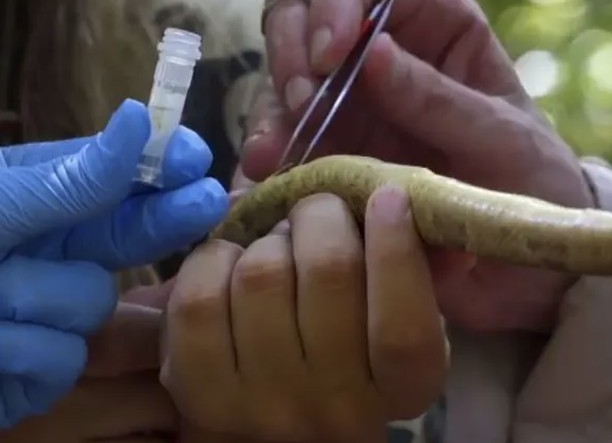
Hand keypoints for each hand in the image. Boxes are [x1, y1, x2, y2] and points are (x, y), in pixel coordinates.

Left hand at [0, 99, 227, 428]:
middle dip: (163, 219)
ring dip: (33, 301)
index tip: (194, 159)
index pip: (116, 178)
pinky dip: (16, 355)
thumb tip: (138, 118)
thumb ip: (71, 177)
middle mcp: (51, 253)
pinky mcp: (35, 374)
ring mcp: (46, 315)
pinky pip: (59, 361)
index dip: (157, 168)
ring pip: (89, 305)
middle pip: (127, 235)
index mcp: (38, 201)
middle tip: (208, 200)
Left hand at [161, 187, 447, 441]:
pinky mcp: (204, 396)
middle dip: (320, 215)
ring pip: (261, 273)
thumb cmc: (344, 357)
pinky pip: (200, 298)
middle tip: (316, 213)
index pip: (403, 327)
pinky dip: (213, 262)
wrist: (274, 431)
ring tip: (274, 248)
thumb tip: (401, 200)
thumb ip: (407, 271)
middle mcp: (340, 408)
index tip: (388, 196)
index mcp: (404, 388)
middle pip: (329, 271)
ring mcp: (268, 405)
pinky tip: (229, 270)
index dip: (396, 250)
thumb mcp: (392, 326)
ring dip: (266, 241)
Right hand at [240, 0, 593, 332]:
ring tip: (274, 155)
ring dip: (270, 108)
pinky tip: (267, 178)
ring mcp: (349, 101)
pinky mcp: (330, 151)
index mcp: (434, 22)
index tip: (332, 52)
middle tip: (302, 102)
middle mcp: (381, 51)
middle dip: (293, 49)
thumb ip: (440, 99)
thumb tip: (372, 53)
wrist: (526, 261)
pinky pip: (280, 137)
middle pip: (304, 9)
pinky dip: (268, 152)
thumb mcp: (502, 138)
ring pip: (281, 73)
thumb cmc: (532, 180)